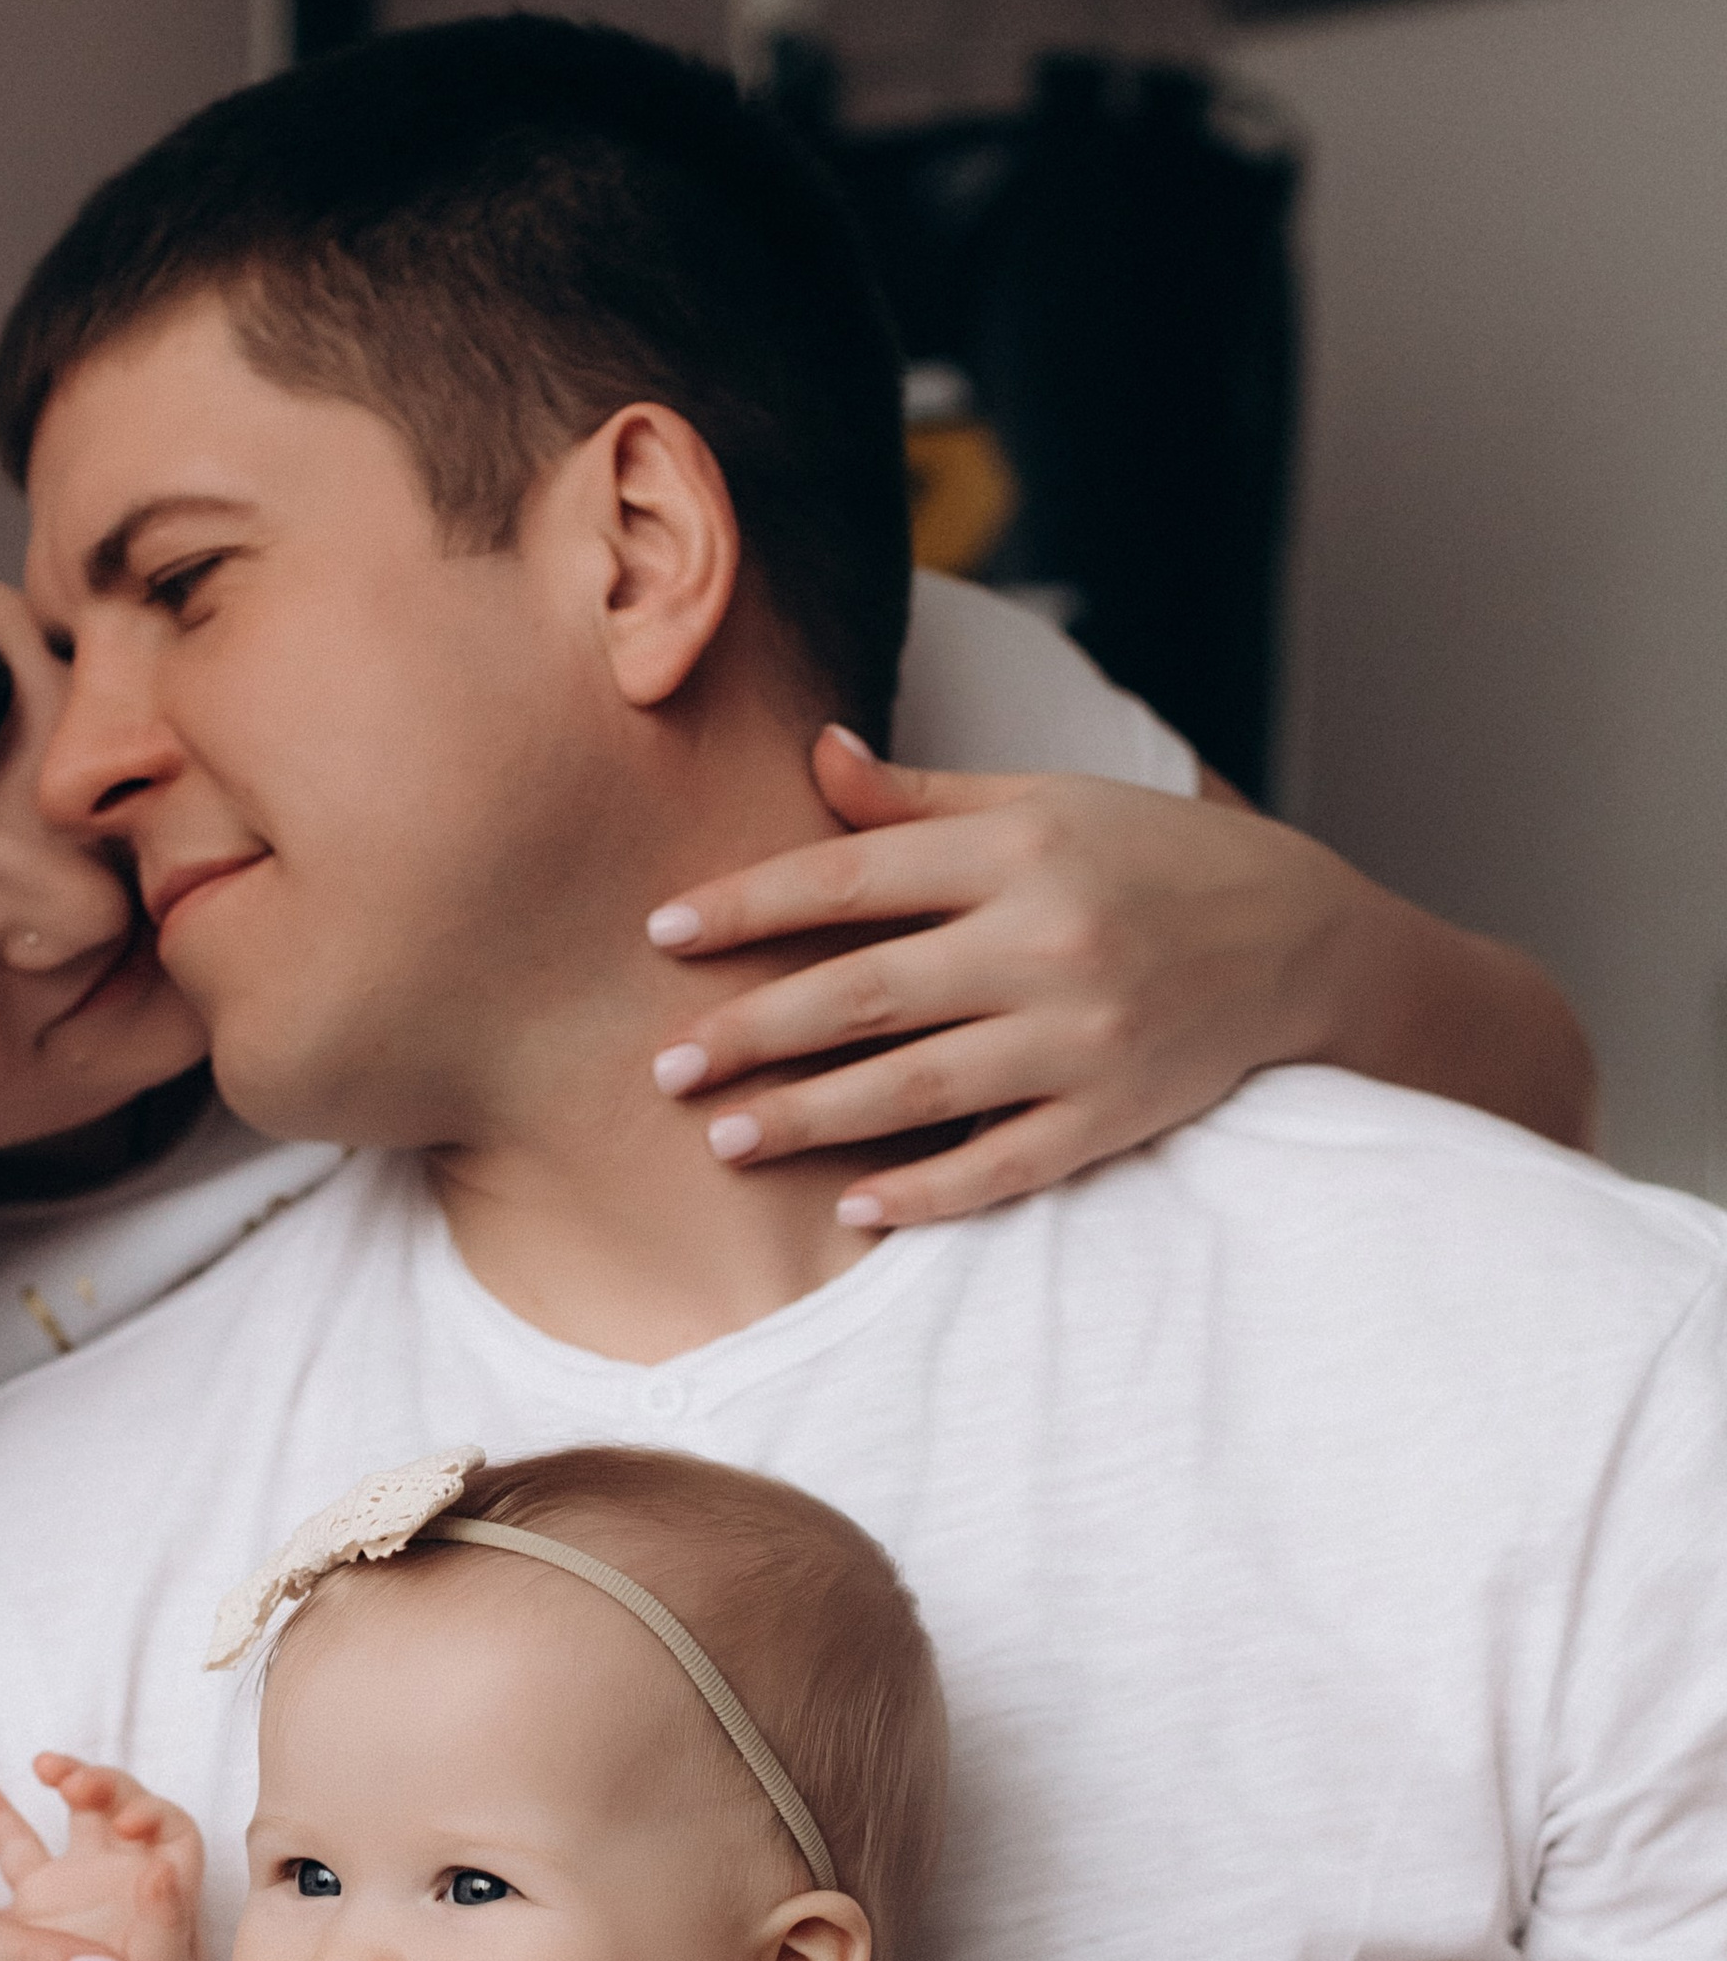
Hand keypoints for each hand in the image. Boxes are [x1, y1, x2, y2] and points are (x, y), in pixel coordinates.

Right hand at [0, 1757, 203, 1960]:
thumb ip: (166, 1923)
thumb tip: (162, 1866)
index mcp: (169, 1889)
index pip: (171, 1828)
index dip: (153, 1813)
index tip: (127, 1821)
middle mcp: (128, 1874)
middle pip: (125, 1805)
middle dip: (106, 1784)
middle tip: (77, 1786)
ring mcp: (80, 1882)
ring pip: (77, 1813)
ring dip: (68, 1778)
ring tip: (45, 1766)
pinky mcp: (33, 1898)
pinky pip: (16, 1846)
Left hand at [647, 731, 1382, 1224]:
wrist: (1298, 936)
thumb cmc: (1146, 856)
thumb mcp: (1042, 802)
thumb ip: (920, 798)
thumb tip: (812, 752)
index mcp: (1016, 850)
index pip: (850, 879)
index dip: (748, 906)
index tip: (661, 933)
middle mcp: (1046, 942)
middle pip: (866, 994)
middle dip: (754, 1032)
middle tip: (666, 1066)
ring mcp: (1082, 1037)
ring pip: (919, 1089)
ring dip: (813, 1119)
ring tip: (727, 1140)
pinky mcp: (1114, 1116)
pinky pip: (1003, 1166)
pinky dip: (928, 1193)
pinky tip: (856, 1208)